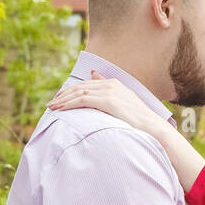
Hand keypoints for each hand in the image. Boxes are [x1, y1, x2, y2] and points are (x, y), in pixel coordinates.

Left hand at [48, 70, 171, 139]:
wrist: (152, 127)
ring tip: (52, 108)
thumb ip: (109, 94)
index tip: (60, 100)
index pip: (86, 84)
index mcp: (114, 84)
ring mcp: (109, 91)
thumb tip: (95, 76)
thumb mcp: (124, 104)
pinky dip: (68, 104)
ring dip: (63, 100)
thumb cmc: (139, 122)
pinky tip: (60, 110)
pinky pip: (82, 100)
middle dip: (63, 95)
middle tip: (51, 104)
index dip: (71, 91)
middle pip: (80, 87)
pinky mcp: (108, 100)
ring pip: (78, 92)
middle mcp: (111, 84)